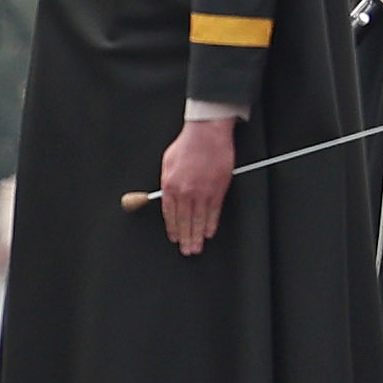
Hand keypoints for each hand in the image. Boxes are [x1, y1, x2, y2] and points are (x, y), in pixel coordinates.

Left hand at [153, 115, 237, 256]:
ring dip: (197, 236)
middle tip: (186, 250)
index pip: (169, 214)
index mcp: (170, 185)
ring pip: (198, 220)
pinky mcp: (217, 189)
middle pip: (184, 221)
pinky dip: (211, 224)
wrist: (206, 132)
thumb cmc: (187, 144)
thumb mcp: (167, 163)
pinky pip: (213, 212)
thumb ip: (166, 182)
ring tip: (196, 247)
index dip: (172, 228)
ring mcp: (202, 191)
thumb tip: (164, 199)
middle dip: (184, 238)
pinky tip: (208, 232)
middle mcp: (185, 191)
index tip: (174, 238)